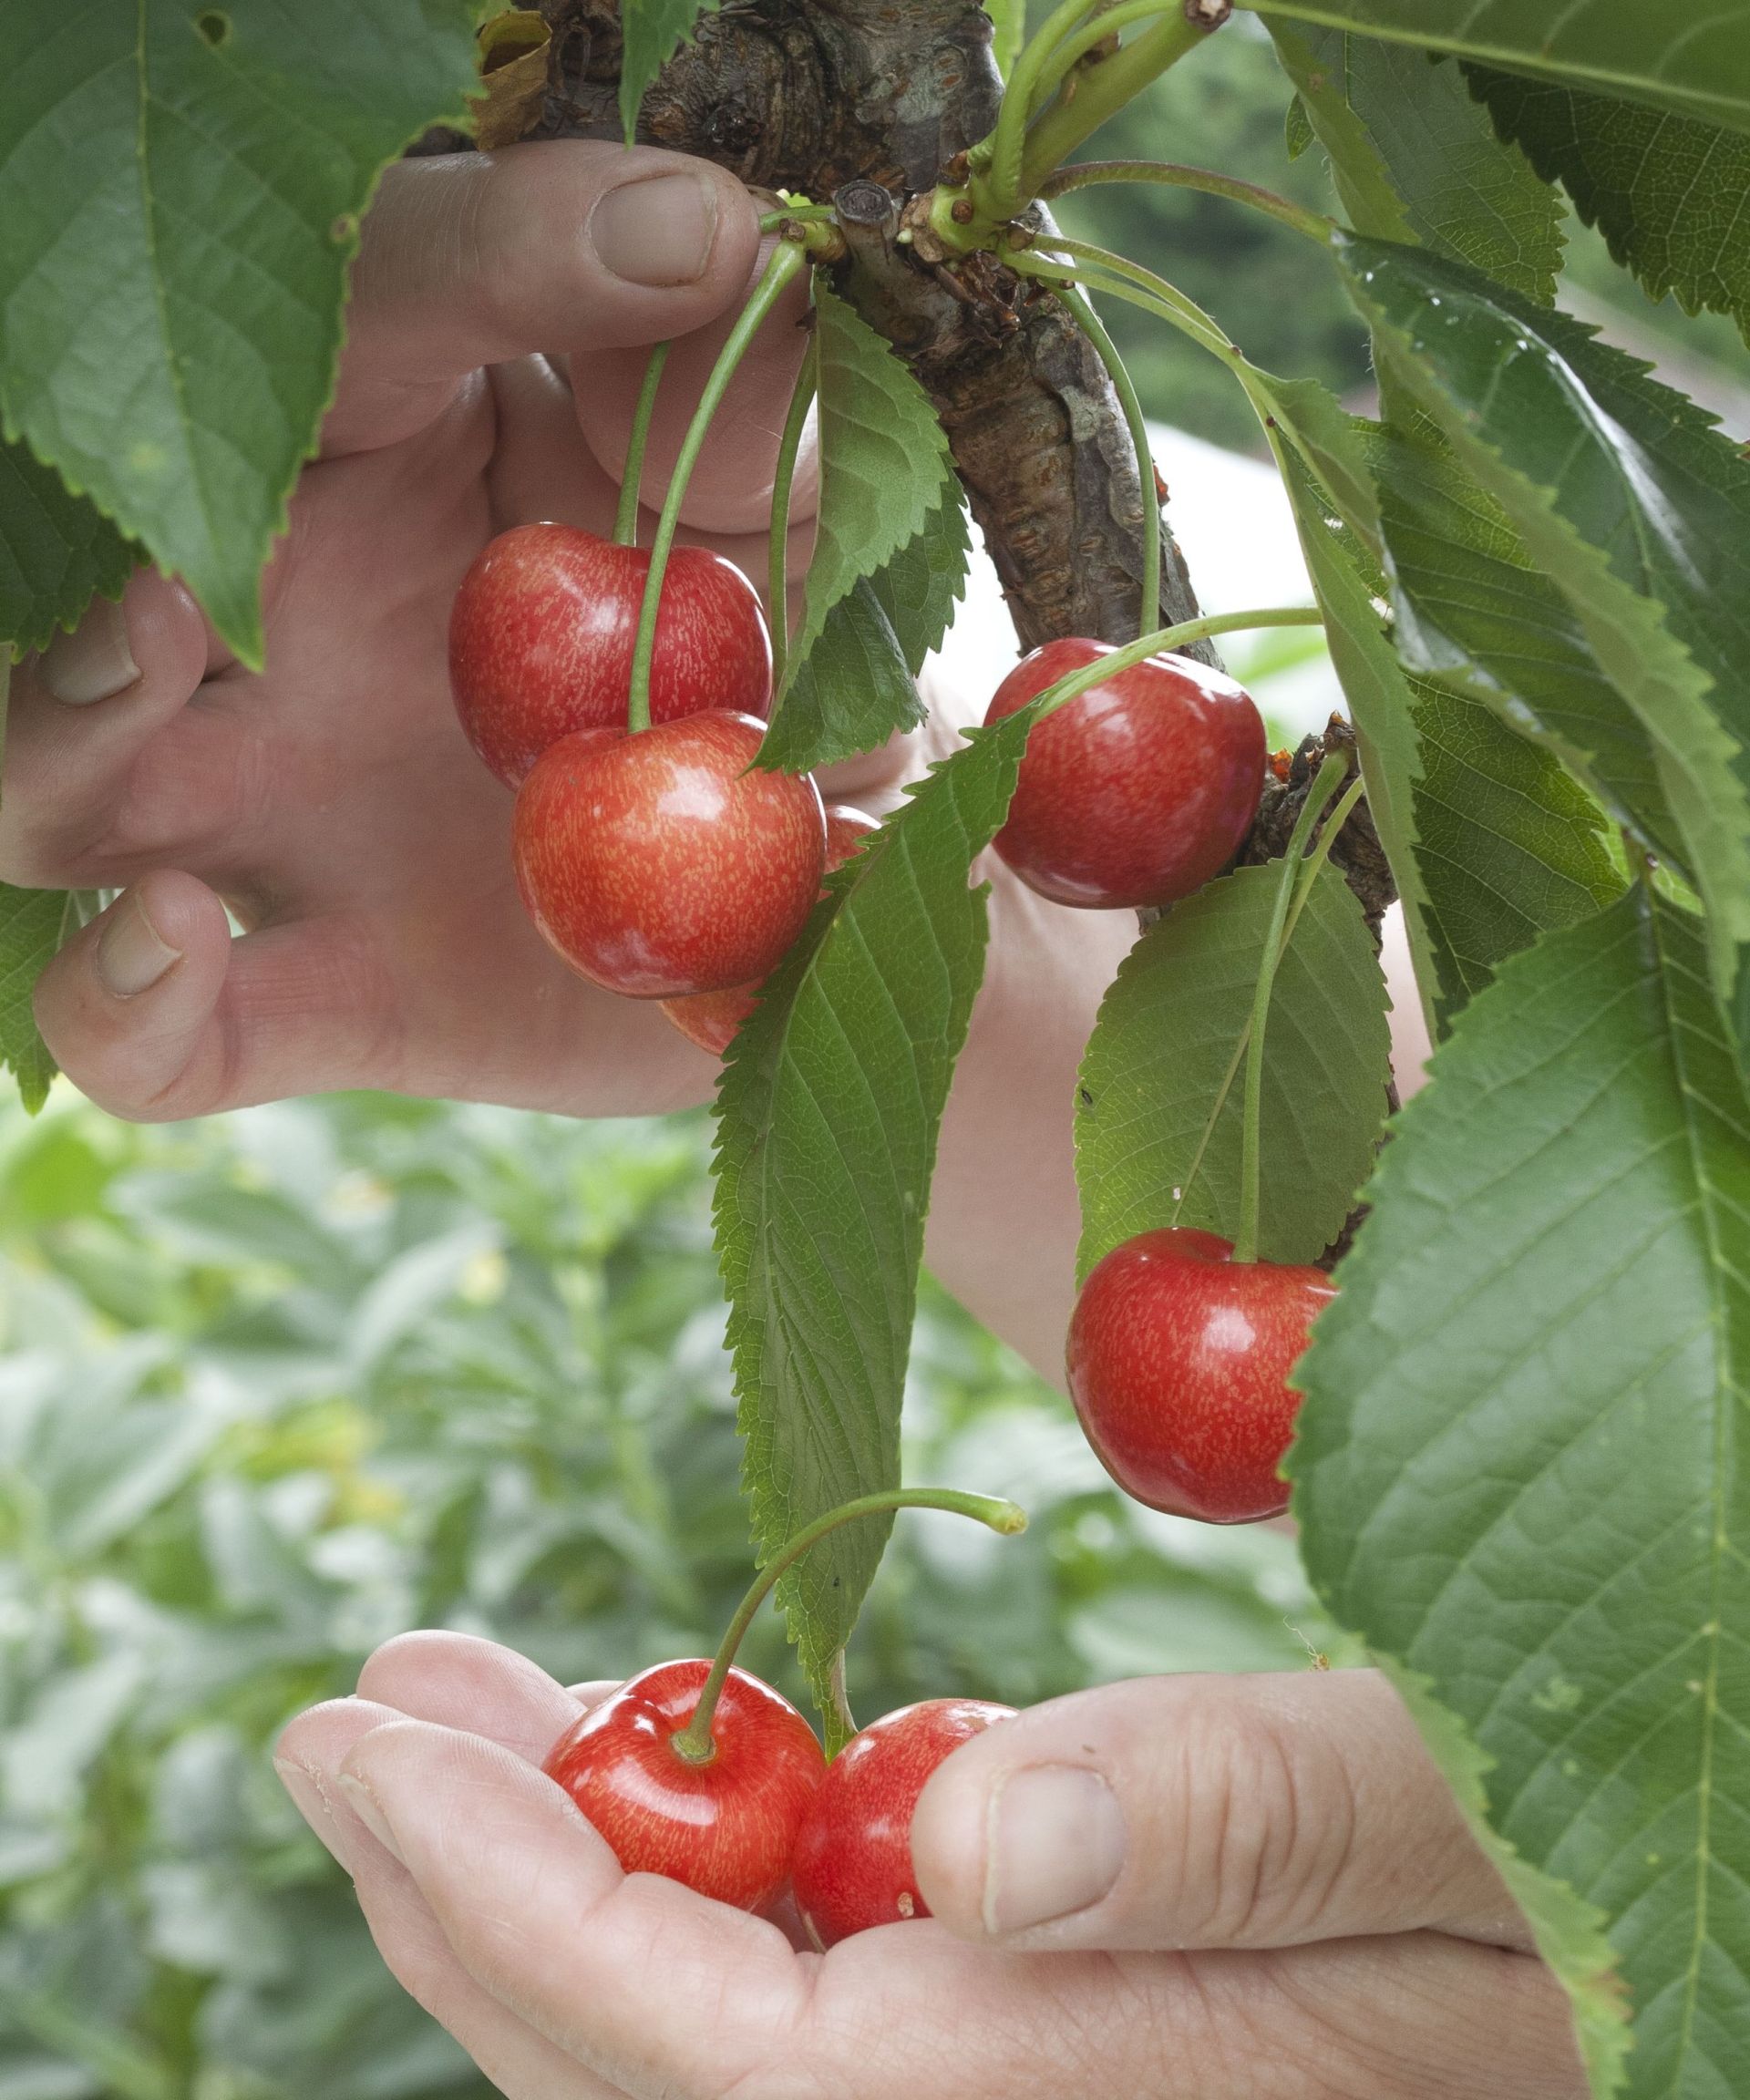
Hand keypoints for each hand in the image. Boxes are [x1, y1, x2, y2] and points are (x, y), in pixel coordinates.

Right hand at [1, 142, 813, 1119]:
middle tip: (240, 461)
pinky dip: (124, 1002)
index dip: (495, 252)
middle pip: (124, 523)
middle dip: (139, 474)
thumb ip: (762, 424)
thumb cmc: (792, 689)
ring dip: (53, 710)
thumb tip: (737, 259)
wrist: (817, 923)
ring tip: (149, 642)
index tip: (684, 237)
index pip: (387, 307)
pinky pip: (154, 1038)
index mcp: (421, 461)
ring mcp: (284, 821)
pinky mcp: (323, 1000)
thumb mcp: (808, 549)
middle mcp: (299, 626)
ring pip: (52, 773)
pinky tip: (178, 938)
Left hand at [276, 1632, 1585, 2097]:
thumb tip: (964, 1841)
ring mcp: (1032, 2079)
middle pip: (676, 2085)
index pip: (757, 2070)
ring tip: (453, 1709)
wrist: (1638, 1890)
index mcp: (1132, 2082)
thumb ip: (1246, 1824)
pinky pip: (807, 1996)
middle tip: (349, 1715)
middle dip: (479, 1899)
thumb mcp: (1455, 1785)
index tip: (379, 1741)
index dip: (540, 1914)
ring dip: (555, 1871)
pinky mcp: (1037, 2020)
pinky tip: (647, 1768)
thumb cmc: (1574, 1783)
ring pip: (714, 2048)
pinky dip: (684, 1875)